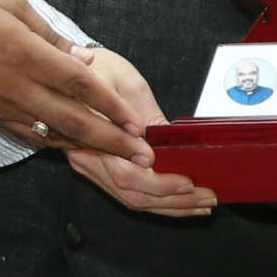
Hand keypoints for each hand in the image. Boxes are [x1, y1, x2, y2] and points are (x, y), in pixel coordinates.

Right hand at [0, 0, 145, 157]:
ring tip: (118, 157)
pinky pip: (29, 134)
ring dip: (89, 148)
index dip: (111, 105)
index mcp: (25, 54)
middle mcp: (16, 86)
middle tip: (142, 156)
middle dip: (112, 141)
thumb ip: (49, 34)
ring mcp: (2, 104)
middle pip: (74, 121)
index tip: (135, 120)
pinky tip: (74, 146)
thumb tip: (81, 58)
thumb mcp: (10, 4)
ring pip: (53, 134)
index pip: (80, 85)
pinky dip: (56, 143)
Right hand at [68, 54, 215, 217]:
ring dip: (170, 206)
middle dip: (173, 200)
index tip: (187, 182)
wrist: (71, 71)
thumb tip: (168, 145)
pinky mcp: (100, 170)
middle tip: (206, 196)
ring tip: (201, 203)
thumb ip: (146, 117)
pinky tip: (181, 201)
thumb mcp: (127, 84)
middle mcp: (86, 157)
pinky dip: (158, 201)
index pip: (126, 172)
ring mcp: (91, 166)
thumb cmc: (99, 69)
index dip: (158, 182)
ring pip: (132, 199)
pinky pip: (129, 194)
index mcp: (90, 134)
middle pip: (131, 193)